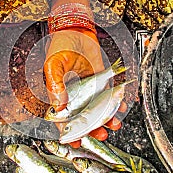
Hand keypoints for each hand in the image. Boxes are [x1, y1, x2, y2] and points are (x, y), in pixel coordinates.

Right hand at [44, 27, 125, 147]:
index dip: (69, 133)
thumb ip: (55, 85)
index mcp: (60, 95)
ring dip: (105, 120)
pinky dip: (116, 103)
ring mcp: (89, 90)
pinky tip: (120, 108)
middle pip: (84, 119)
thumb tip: (59, 106)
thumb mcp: (53, 65)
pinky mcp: (101, 82)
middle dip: (92, 130)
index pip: (63, 119)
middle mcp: (75, 95)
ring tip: (112, 125)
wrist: (77, 30)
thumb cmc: (61, 46)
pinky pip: (109, 95)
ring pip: (98, 110)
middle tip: (100, 135)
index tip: (76, 142)